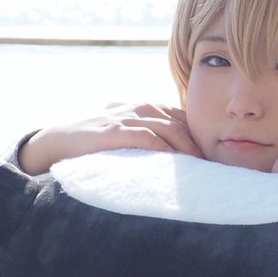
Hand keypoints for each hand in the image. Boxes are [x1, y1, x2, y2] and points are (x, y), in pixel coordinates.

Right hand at [18, 103, 201, 173]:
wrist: (60, 141)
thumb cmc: (99, 142)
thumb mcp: (130, 134)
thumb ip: (153, 138)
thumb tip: (182, 161)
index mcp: (149, 108)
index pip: (185, 120)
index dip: (202, 139)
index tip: (216, 161)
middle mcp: (142, 107)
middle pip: (184, 124)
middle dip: (202, 146)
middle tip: (217, 168)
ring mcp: (128, 117)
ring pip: (171, 129)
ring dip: (190, 150)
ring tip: (204, 169)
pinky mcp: (115, 131)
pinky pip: (148, 137)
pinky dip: (165, 150)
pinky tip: (176, 164)